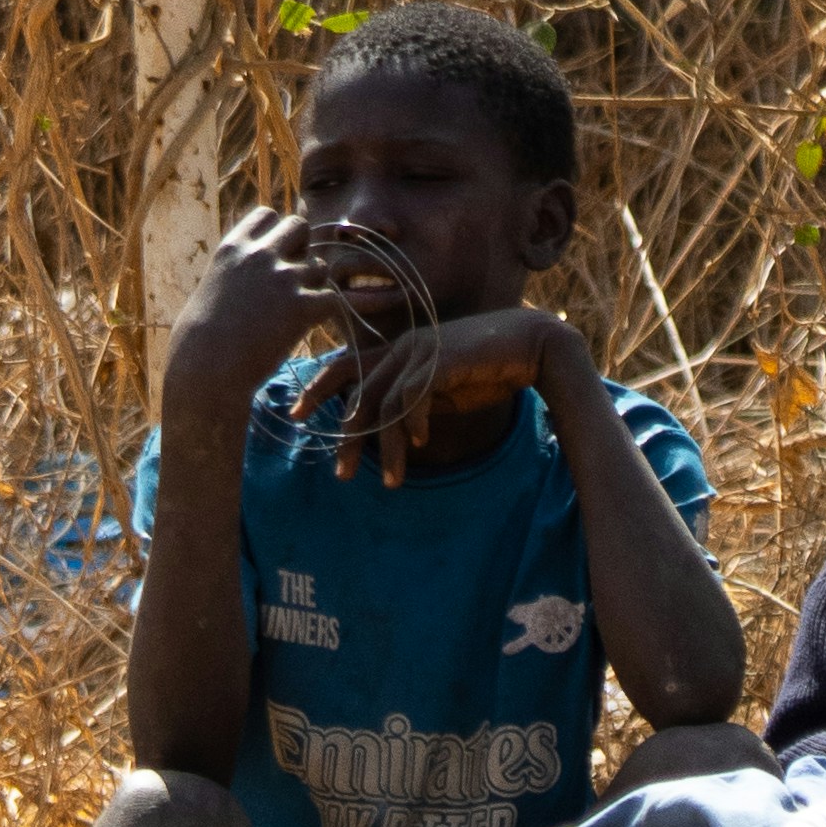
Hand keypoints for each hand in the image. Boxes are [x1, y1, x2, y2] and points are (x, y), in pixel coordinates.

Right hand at [160, 203, 337, 429]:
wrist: (206, 371)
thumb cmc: (201, 340)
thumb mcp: (213, 289)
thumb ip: (239, 271)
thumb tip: (261, 268)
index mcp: (233, 248)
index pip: (267, 215)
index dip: (275, 233)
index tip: (272, 256)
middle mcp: (260, 255)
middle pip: (300, 227)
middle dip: (301, 249)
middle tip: (291, 281)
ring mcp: (283, 278)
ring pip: (320, 266)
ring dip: (314, 285)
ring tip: (293, 313)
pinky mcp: (302, 306)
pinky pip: (332, 299)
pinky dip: (324, 313)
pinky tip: (306, 328)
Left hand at [321, 291, 574, 487]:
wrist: (532, 345)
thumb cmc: (488, 368)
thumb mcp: (443, 389)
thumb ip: (414, 401)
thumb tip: (393, 429)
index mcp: (400, 350)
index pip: (346, 365)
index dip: (317, 388)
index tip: (294, 413)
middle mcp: (404, 346)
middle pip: (360, 395)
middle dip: (348, 438)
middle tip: (341, 474)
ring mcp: (421, 349)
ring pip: (385, 404)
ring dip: (387, 448)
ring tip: (391, 481)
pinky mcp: (440, 358)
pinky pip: (413, 397)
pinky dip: (413, 423)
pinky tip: (422, 443)